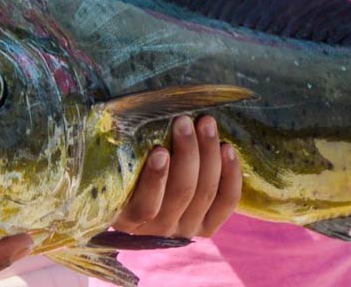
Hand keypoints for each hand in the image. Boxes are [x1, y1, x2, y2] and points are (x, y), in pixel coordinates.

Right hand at [113, 116, 240, 237]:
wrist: (147, 201)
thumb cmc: (127, 173)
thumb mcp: (119, 170)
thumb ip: (125, 154)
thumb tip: (128, 119)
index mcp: (128, 220)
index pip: (145, 207)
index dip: (155, 179)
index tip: (159, 150)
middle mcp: (158, 230)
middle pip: (182, 192)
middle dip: (187, 152)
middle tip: (184, 121)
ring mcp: (186, 230)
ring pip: (206, 191)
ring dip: (208, 153)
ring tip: (206, 123)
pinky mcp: (209, 226)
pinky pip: (227, 200)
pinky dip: (230, 173)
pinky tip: (227, 148)